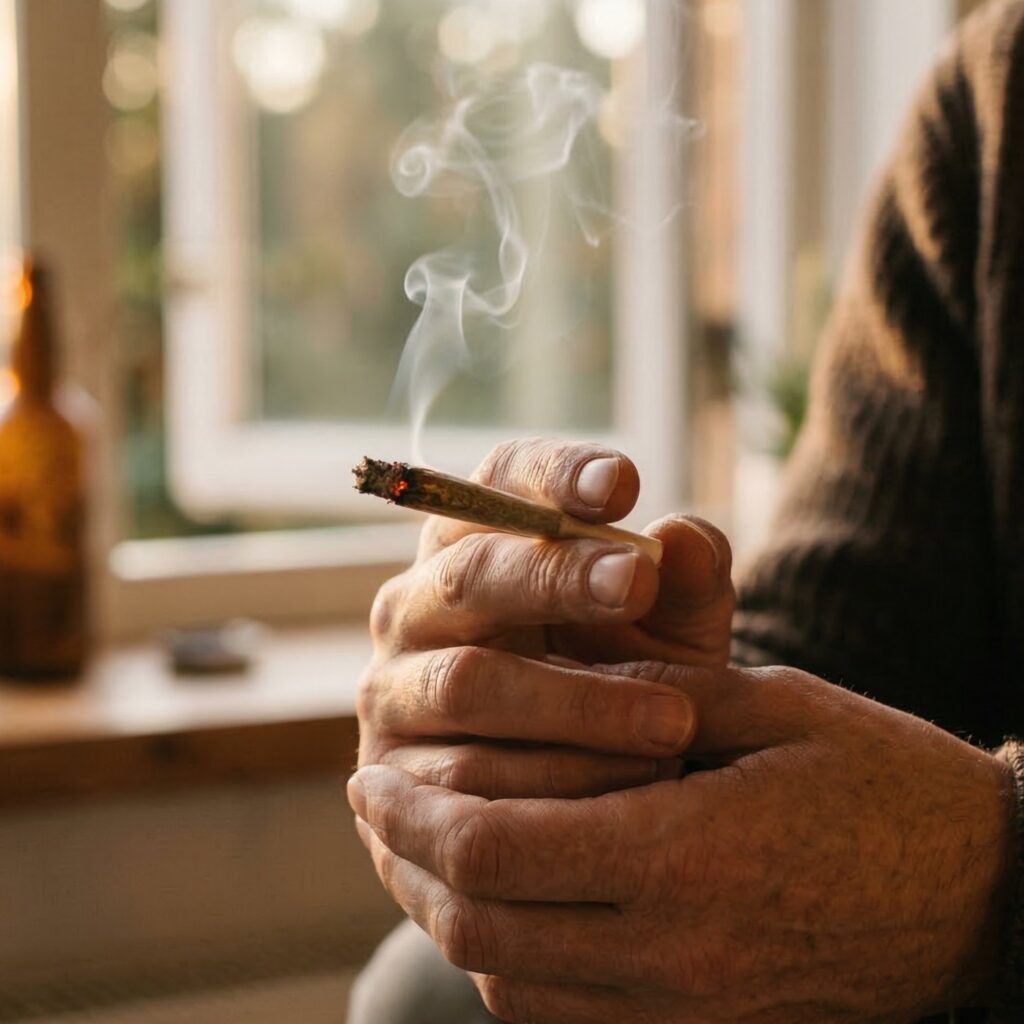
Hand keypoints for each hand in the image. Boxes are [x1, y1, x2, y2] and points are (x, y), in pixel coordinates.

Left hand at [349, 663, 1013, 1022]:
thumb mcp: (770, 707)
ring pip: (505, 979)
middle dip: (404, 857)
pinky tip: (494, 902)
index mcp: (686, 851)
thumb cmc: (882, 780)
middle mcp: (673, 949)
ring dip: (442, 911)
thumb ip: (652, 690)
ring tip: (414, 845)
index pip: (494, 851)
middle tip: (374, 798)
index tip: (374, 770)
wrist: (980, 895)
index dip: (413, 813)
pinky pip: (558, 1013)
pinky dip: (502, 958)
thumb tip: (555, 667)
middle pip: (479, 923)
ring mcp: (685, 1005)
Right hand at [359, 438, 733, 798]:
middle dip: (555, 576)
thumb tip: (683, 537)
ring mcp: (395, 685)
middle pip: (471, 573)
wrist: (572, 797)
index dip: (553, 476)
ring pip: (468, 682)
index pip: (499, 481)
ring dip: (575, 702)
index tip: (621, 482)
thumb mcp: (671, 632)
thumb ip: (688, 583)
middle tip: (638, 584)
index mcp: (478, 541)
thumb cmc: (623, 682)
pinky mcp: (394, 773)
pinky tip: (624, 784)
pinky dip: (553, 779)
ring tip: (674, 719)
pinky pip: (466, 777)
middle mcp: (419, 602)